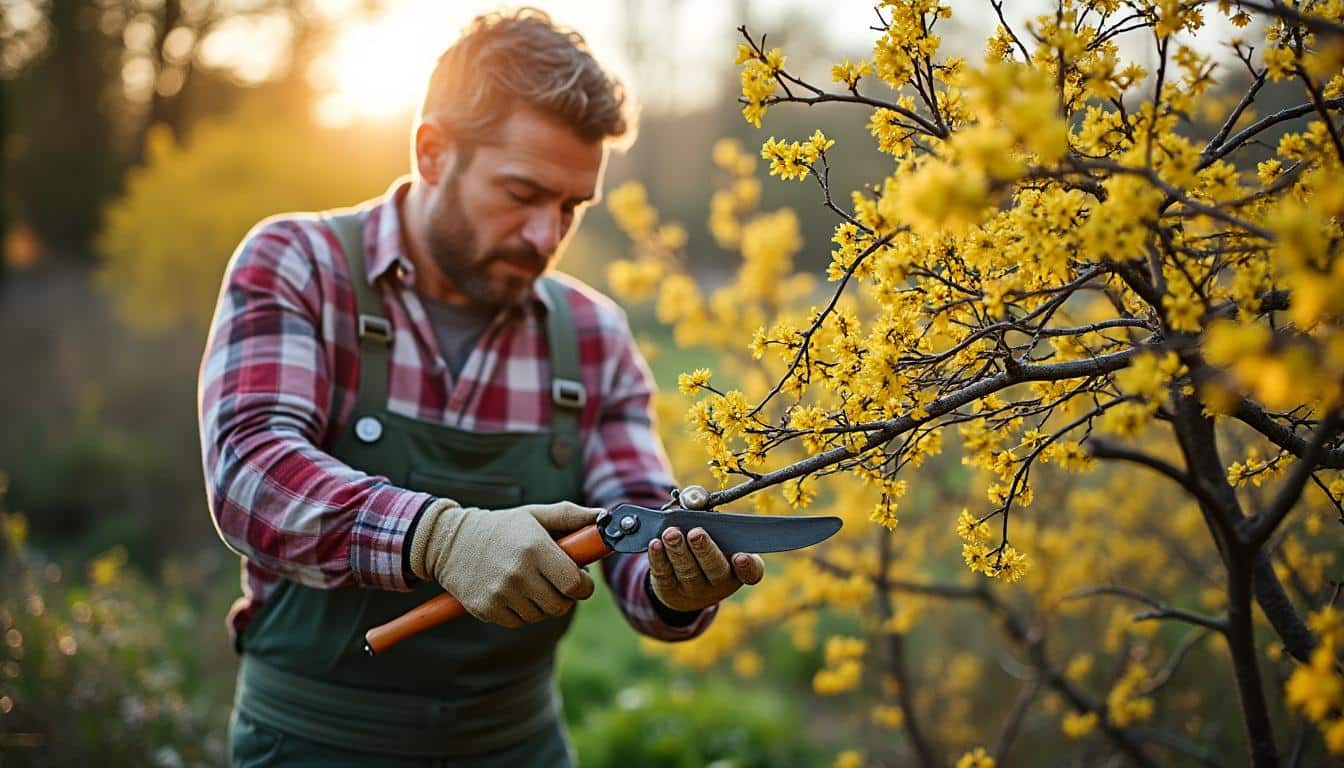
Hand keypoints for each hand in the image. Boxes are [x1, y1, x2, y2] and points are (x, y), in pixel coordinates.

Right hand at [410, 499, 599, 627]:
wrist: (450, 542)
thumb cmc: (502, 527)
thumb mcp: (535, 515)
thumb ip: (571, 516)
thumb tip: (604, 518)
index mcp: (535, 548)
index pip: (576, 584)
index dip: (583, 585)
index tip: (579, 578)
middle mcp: (518, 573)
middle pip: (561, 605)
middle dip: (564, 596)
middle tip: (555, 581)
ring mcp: (500, 594)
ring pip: (540, 616)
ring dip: (542, 604)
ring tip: (531, 583)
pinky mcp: (486, 609)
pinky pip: (519, 622)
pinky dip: (521, 611)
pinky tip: (512, 592)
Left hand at [647, 526, 764, 612]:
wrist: (683, 585)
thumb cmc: (705, 550)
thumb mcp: (714, 536)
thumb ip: (709, 520)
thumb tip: (694, 502)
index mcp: (738, 569)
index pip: (751, 572)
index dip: (747, 567)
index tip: (741, 557)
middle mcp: (720, 583)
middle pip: (715, 570)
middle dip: (705, 550)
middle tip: (696, 533)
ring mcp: (695, 591)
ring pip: (687, 571)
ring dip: (678, 550)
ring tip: (671, 533)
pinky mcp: (671, 591)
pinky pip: (664, 575)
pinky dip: (659, 558)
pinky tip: (655, 544)